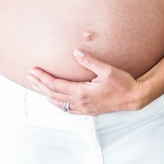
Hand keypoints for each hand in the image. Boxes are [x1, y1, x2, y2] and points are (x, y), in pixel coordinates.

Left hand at [28, 49, 142, 115]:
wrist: (134, 98)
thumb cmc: (122, 83)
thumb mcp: (107, 69)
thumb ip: (90, 61)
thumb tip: (75, 52)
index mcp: (82, 92)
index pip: (56, 85)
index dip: (43, 78)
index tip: (33, 70)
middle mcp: (80, 102)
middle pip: (53, 95)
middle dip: (40, 85)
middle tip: (29, 76)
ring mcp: (84, 108)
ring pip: (59, 103)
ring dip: (46, 94)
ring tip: (37, 86)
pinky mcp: (88, 110)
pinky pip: (67, 108)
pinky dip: (57, 102)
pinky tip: (54, 99)